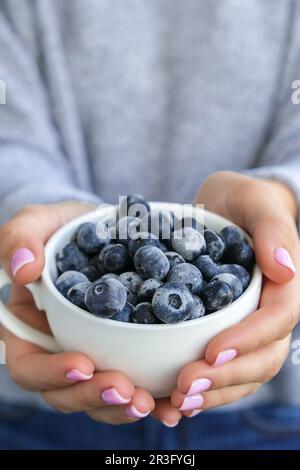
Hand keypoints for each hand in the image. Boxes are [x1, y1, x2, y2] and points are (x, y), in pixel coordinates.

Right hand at [0, 203, 153, 423]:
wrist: (109, 230)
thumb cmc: (66, 228)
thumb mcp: (39, 222)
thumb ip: (20, 238)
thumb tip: (23, 268)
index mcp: (32, 329)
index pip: (30, 365)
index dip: (52, 374)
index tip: (83, 364)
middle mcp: (61, 350)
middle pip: (69, 392)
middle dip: (97, 397)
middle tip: (127, 391)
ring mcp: (97, 356)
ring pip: (103, 397)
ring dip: (126, 406)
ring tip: (153, 402)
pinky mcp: (128, 354)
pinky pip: (137, 384)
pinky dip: (155, 398)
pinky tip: (174, 404)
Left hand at [168, 172, 299, 416]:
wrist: (224, 209)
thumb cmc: (242, 201)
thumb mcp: (254, 200)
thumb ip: (273, 229)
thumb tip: (286, 268)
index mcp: (283, 284)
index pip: (276, 319)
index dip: (248, 340)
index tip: (210, 353)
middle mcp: (269, 312)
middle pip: (262, 358)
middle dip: (225, 378)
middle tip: (184, 389)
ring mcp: (249, 327)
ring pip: (244, 373)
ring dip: (213, 394)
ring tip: (175, 404)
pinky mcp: (226, 332)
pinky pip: (222, 368)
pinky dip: (202, 389)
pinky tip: (171, 400)